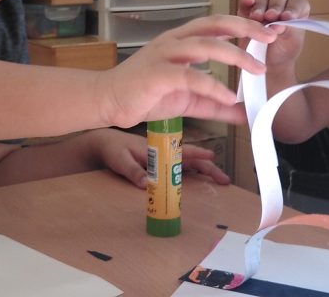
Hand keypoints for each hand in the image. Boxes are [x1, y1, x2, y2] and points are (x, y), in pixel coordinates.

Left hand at [88, 129, 229, 188]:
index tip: (213, 158)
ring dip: (203, 171)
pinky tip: (199, 179)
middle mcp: (164, 152)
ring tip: (219, 180)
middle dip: (209, 168)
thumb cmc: (112, 149)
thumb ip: (132, 171)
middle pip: (192, 160)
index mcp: (158, 148)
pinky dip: (192, 172)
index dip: (199, 156)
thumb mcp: (120, 160)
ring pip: (188, 164)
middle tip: (225, 179)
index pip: (183, 152)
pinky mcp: (158, 162)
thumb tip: (145, 184)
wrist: (103, 144)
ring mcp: (163, 157)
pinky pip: (179, 168)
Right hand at [98, 15, 276, 128]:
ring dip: (235, 56)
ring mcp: (165, 55)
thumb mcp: (190, 100)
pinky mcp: (157, 75)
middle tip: (271, 38)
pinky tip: (229, 97)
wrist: (109, 101)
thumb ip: (217, 104)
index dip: (243, 25)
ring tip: (257, 70)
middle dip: (246, 29)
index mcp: (182, 40)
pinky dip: (213, 86)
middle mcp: (174, 41)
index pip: (217, 24)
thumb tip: (245, 113)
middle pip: (215, 25)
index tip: (268, 33)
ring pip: (206, 45)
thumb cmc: (146, 95)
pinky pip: (190, 77)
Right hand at [238, 0, 310, 65]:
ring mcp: (264, 3)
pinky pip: (246, 1)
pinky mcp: (248, 8)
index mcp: (297, 9)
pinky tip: (248, 2)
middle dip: (275, 8)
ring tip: (257, 17)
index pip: (298, 4)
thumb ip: (287, 31)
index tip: (287, 17)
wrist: (267, 61)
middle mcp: (281, 2)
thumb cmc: (283, 50)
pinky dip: (246, 1)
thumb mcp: (290, 44)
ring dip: (260, 7)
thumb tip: (279, 25)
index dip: (293, 9)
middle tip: (270, 16)